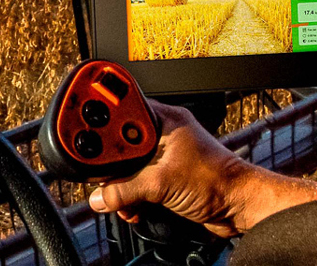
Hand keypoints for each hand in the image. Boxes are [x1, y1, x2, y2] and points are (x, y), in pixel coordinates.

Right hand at [88, 99, 316, 237]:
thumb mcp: (162, 183)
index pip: (121, 109)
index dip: (99, 117)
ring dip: (119, 184)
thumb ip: (126, 189)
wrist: (238, 205)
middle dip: (108, 161)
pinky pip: (136, 182)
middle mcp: (163, 133)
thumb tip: (100, 195)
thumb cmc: (218, 181)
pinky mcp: (164, 177)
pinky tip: (131, 206)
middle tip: (98, 171)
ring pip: (126, 165)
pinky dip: (130, 195)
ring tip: (117, 195)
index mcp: (165, 120)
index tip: (78, 123)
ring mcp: (163, 156)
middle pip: (119, 141)